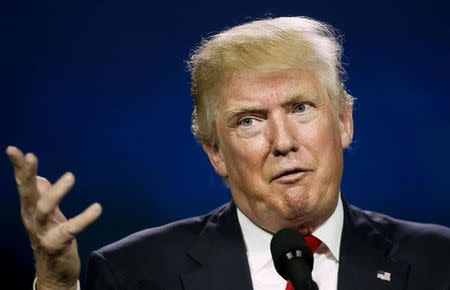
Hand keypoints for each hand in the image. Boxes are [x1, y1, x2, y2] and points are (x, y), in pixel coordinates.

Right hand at [6, 146, 101, 289]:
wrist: (53, 271)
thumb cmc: (50, 237)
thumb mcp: (46, 214)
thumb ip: (42, 195)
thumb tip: (38, 178)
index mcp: (30, 208)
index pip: (23, 184)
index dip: (19, 168)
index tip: (14, 150)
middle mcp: (32, 218)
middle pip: (27, 194)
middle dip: (26, 175)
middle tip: (30, 156)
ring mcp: (43, 232)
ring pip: (44, 209)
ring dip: (56, 193)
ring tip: (70, 176)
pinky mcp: (57, 243)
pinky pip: (71, 229)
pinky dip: (84, 218)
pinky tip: (97, 208)